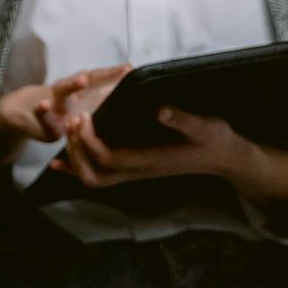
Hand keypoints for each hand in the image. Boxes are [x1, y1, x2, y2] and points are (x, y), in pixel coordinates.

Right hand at [0, 64, 130, 160]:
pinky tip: (44, 104)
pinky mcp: (42, 121)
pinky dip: (42, 110)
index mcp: (77, 92)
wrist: (15, 115)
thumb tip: (113, 89)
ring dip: (72, 85)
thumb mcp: (72, 105)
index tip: (131, 68)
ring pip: (62, 91)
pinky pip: (41, 115)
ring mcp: (53, 104)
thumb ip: (89, 98)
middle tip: (122, 71)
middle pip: (86, 81)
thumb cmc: (51, 111)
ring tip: (81, 79)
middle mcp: (66, 93)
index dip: (114, 74)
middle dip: (104, 75)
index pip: (98, 80)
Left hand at [50, 105, 287, 206]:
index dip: (90, 140)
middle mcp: (138, 170)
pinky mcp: (136, 166)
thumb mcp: (205, 126)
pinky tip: (61, 159)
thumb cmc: (216, 140)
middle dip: (77, 150)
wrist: (226, 158)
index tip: (83, 116)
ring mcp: (136, 171)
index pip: (109, 158)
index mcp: (150, 160)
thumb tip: (160, 109)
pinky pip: (102, 172)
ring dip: (76, 157)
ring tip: (69, 129)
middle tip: (73, 120)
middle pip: (94, 174)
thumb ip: (183, 119)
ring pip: (95, 177)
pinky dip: (79, 166)